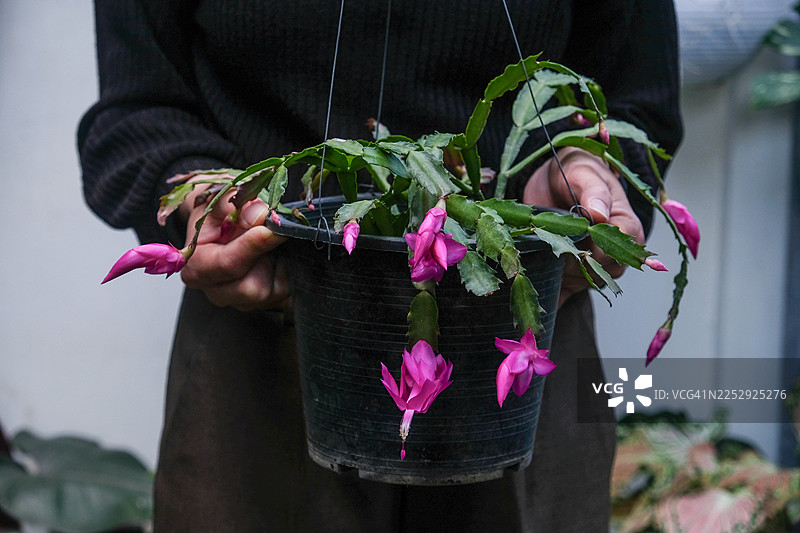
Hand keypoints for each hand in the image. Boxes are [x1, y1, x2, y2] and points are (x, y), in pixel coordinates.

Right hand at [179, 183, 289, 311]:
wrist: (220, 230)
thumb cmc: (214, 219)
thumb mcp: (213, 202)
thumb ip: (231, 205)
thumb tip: (259, 213)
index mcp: (197, 268)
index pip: (228, 264)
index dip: (252, 245)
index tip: (270, 227)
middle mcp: (216, 292)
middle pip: (250, 287)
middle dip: (266, 256)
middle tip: (273, 231)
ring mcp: (239, 302)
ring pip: (270, 291)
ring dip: (276, 264)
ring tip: (267, 244)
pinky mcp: (262, 303)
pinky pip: (283, 290)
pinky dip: (284, 270)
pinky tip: (273, 256)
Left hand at [522, 147, 643, 306]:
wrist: (555, 179)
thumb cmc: (577, 171)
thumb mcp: (583, 173)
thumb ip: (593, 191)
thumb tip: (598, 213)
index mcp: (623, 224)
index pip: (620, 249)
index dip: (598, 250)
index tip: (576, 243)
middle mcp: (612, 248)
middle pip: (601, 271)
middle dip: (575, 265)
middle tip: (550, 250)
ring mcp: (592, 262)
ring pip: (583, 283)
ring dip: (561, 277)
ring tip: (539, 262)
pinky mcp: (571, 271)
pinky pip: (566, 291)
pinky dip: (553, 295)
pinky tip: (536, 292)